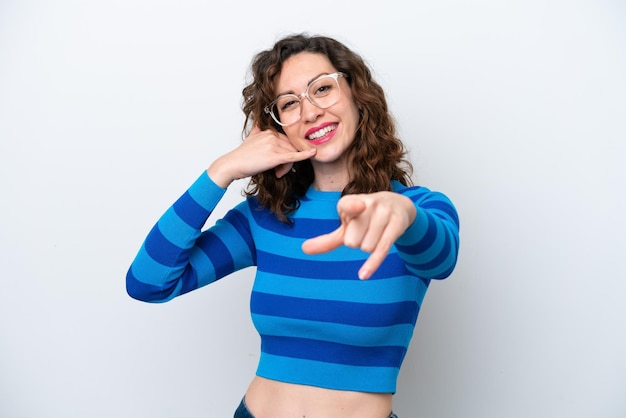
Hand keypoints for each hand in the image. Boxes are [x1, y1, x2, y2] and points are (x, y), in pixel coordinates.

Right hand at [207, 126, 315, 187]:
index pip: (287, 140)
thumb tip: (258, 116)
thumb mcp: (251, 136)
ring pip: (291, 154)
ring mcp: (273, 145)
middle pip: (291, 147)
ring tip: (277, 173)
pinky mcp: (274, 156)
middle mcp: (272, 135)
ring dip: (288, 167)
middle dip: (289, 161)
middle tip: (279, 171)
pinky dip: (304, 155)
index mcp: (269, 131)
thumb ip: (258, 127)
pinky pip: (293, 156)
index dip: (287, 152)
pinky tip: (312, 153)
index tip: (280, 164)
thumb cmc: (242, 155)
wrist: (232, 164)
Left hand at [302, 192, 416, 279]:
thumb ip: (327, 240)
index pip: (346, 211)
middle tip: (366, 229)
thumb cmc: (366, 217)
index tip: (360, 207)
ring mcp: (384, 213)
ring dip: (369, 247)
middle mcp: (369, 203)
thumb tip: (304, 249)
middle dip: (358, 241)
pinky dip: (372, 264)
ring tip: (376, 233)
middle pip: (352, 242)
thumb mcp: (348, 226)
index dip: (351, 211)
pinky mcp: (397, 225)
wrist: (399, 206)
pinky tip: (363, 275)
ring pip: (366, 248)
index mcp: (352, 201)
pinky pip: (382, 249)